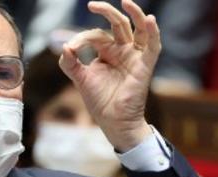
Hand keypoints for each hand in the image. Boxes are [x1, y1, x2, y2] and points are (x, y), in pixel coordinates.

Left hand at [59, 0, 161, 151]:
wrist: (113, 123)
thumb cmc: (100, 102)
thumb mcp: (81, 79)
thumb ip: (70, 64)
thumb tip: (63, 47)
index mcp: (107, 52)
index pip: (96, 35)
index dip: (81, 39)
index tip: (70, 49)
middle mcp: (122, 51)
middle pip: (117, 24)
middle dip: (106, 11)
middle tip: (92, 4)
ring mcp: (134, 57)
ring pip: (138, 29)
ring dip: (134, 13)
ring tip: (126, 1)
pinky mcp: (144, 66)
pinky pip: (152, 46)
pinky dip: (153, 32)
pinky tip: (150, 19)